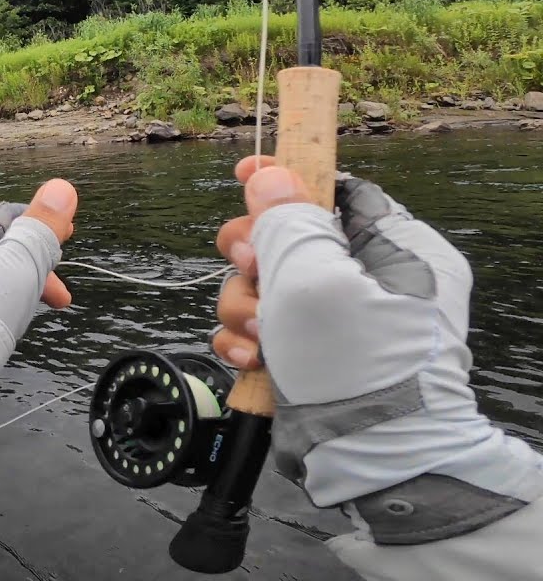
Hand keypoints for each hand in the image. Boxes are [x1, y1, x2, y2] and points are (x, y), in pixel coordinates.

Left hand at [0, 179, 76, 338]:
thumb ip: (40, 229)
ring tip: (36, 312)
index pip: (6, 217)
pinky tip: (3, 327)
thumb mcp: (17, 267)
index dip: (41, 226)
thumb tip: (61, 187)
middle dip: (35, 267)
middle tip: (61, 297)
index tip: (70, 235)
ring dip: (18, 290)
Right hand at [210, 156, 541, 543]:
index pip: (335, 190)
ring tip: (259, 339)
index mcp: (397, 248)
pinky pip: (259, 330)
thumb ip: (285, 222)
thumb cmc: (355, 367)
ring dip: (245, 307)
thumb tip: (269, 174)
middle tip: (249, 269)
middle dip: (254, 257)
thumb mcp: (314, 280)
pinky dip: (245, 343)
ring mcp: (337, 322)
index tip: (242, 173)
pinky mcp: (308, 357)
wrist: (374, 466)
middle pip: (286, 237)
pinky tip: (254, 362)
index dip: (285, 180)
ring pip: (263, 285)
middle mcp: (369, 281)